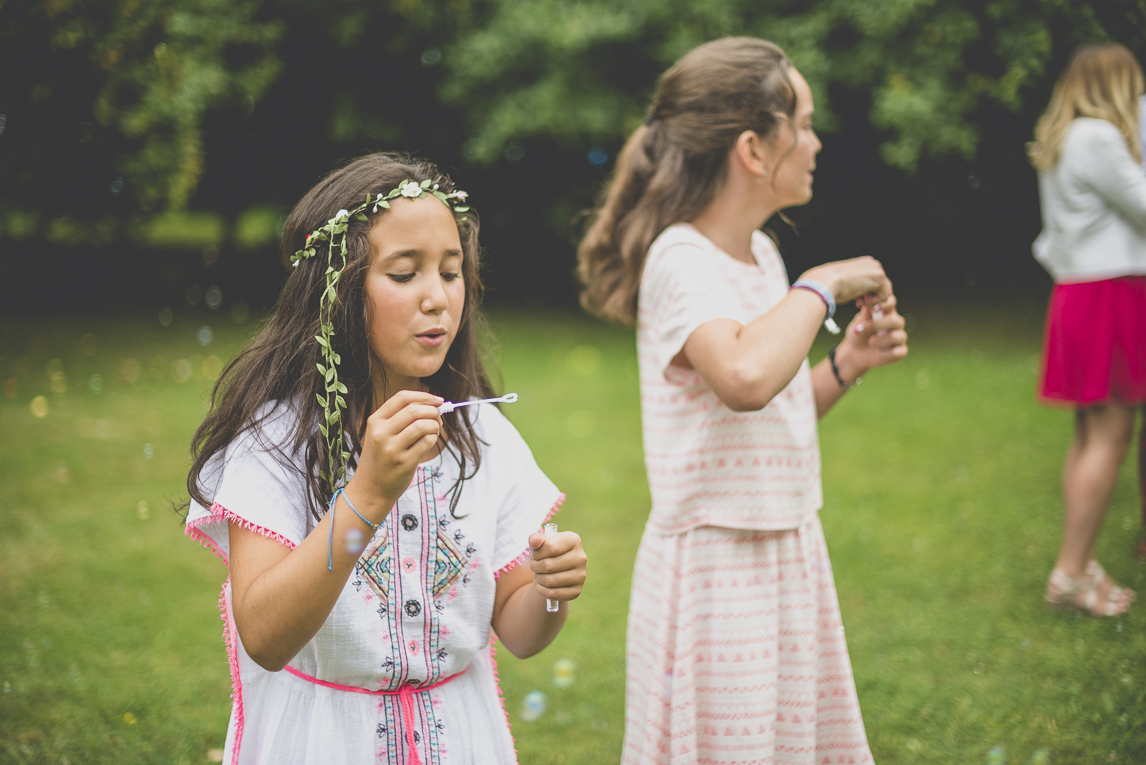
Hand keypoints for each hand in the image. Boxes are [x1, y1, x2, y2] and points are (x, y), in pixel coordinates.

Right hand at [345, 390, 442, 516]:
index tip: (438, 400)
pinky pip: (427, 442)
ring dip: (435, 426)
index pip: (402, 398)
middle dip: (433, 411)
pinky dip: (433, 438)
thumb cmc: (380, 459)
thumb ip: (400, 418)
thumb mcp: (379, 434)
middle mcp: (381, 433)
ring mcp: (392, 448)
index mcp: (375, 421)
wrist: (370, 489)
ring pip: (423, 425)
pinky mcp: (404, 463)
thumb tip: (433, 404)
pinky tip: (429, 442)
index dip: (424, 396)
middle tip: (438, 419)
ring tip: (434, 431)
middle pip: (415, 410)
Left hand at [528, 528, 586, 604]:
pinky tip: (541, 585)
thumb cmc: (547, 553)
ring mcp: (581, 575)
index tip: (535, 554)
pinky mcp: (577, 590)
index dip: (537, 553)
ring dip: (538, 578)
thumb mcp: (540, 543)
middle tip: (534, 566)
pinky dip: (542, 590)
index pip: (550, 547)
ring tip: (538, 574)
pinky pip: (553, 594)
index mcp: (574, 540)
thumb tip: (535, 540)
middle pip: (548, 565)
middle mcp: (581, 557)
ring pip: (550, 581)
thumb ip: (535, 539)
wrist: (556, 570)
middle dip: (535, 567)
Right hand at [800, 256, 891, 304]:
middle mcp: (872, 264)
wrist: (825, 282)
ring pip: (884, 292)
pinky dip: (873, 302)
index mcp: (864, 263)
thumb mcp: (842, 281)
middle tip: (857, 301)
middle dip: (870, 296)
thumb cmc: (828, 283)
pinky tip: (860, 300)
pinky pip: (884, 296)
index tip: (854, 297)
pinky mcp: (880, 278)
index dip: (866, 293)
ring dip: (872, 300)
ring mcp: (877, 270)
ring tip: (858, 301)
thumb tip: (858, 292)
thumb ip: (854, 283)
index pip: (874, 281)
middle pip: (882, 287)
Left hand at [835, 294, 908, 379]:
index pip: (892, 303)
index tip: (875, 307)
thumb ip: (865, 315)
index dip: (886, 303)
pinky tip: (878, 353)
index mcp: (887, 312)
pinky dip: (886, 353)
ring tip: (870, 342)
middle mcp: (896, 323)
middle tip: (860, 330)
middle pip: (894, 321)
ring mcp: (899, 337)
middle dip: (877, 325)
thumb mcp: (858, 323)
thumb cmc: (858, 332)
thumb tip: (868, 304)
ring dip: (882, 340)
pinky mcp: (900, 351)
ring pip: (897, 337)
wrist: (854, 351)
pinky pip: (898, 352)